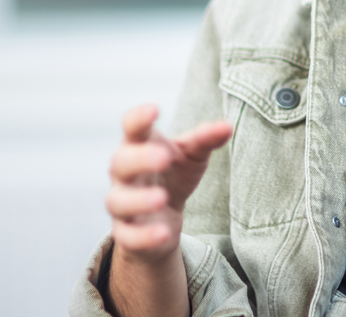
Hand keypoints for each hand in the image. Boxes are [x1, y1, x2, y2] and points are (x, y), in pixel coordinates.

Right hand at [104, 104, 231, 316]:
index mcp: (139, 146)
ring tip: (162, 198)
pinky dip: (145, 236)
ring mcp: (122, 204)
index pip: (132, 128)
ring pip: (117, 201)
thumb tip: (227, 126)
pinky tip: (164, 233)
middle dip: (139, 159)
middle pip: (119, 162)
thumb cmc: (175, 173)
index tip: (154, 109)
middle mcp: (124, 174)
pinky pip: (129, 237)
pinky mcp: (127, 234)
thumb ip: (206, 139)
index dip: (138, 118)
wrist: (163, 216)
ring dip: (138, 199)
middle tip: (164, 157)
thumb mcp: (193, 154)